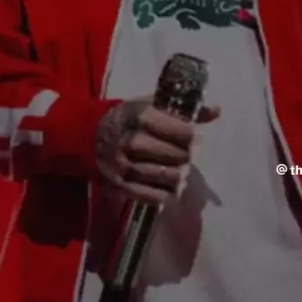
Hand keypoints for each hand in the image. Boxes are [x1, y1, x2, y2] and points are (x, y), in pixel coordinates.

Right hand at [94, 96, 220, 204]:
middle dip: (184, 154)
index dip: (189, 134)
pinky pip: (154, 196)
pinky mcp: (120, 186)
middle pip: (177, 155)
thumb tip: (216, 111)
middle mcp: (133, 142)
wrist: (84, 137)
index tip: (188, 135)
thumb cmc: (123, 117)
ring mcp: (126, 166)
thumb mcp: (148, 105)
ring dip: (177, 173)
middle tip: (182, 152)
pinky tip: (168, 185)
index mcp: (141, 117)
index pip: (181, 131)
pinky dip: (166, 192)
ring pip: (168, 176)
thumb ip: (181, 110)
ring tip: (176, 167)